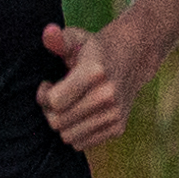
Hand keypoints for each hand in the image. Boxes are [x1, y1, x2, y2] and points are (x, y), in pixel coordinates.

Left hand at [38, 19, 130, 148]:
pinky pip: (82, 144)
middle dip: (50, 111)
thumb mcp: (77, 39)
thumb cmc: (96, 49)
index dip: (44, 95)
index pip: (54, 102)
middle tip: (55, 97)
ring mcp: (114, 114)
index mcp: (94, 72)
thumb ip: (59, 39)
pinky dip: (76, 132)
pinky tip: (80, 114)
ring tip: (68, 105)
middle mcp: (107, 96)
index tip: (48, 84)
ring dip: (62, 123)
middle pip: (58, 122)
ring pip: (68, 137)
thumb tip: (48, 33)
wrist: (134, 58)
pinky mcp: (118, 128)